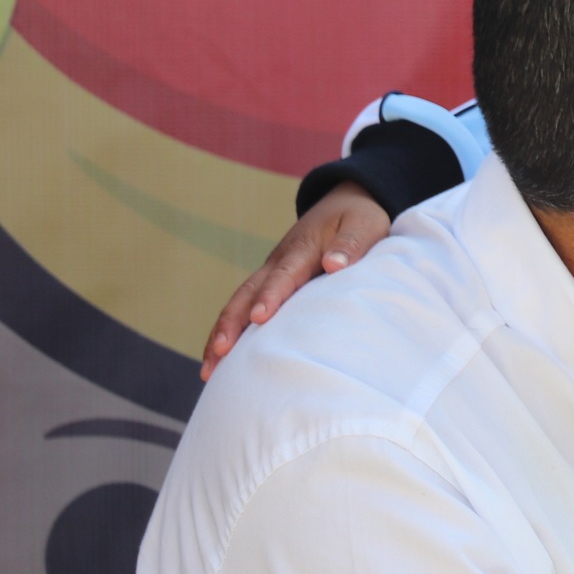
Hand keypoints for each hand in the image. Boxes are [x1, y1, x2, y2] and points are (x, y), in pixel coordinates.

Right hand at [198, 182, 390, 379]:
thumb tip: (334, 264)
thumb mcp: (364, 225)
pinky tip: (218, 361)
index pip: (284, 275)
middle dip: (232, 322)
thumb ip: (351, 244)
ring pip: (239, 302)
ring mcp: (270, 273)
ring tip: (209, 370)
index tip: (260, 317)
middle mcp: (278, 262)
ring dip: (222, 333)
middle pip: (248, 292)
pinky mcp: (269, 284)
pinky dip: (230, 332)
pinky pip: (243, 308)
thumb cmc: (359, 220)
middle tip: (220, 351)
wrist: (345, 203)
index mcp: (302, 249)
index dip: (271, 295)